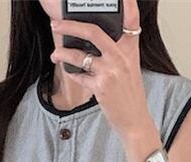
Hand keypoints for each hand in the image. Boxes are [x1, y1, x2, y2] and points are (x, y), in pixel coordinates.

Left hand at [49, 0, 149, 136]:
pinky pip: (79, 75)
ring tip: (55, 54)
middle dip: (70, 25)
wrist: (135, 120)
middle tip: (57, 23)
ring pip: (80, 54)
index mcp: (129, 49)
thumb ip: (117, 50)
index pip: (130, 19)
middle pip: (93, 31)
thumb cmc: (130, 94)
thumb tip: (92, 38)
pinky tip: (69, 71)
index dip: (126, 3)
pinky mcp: (101, 87)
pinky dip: (72, 72)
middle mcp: (121, 57)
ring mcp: (111, 71)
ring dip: (62, 53)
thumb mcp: (130, 67)